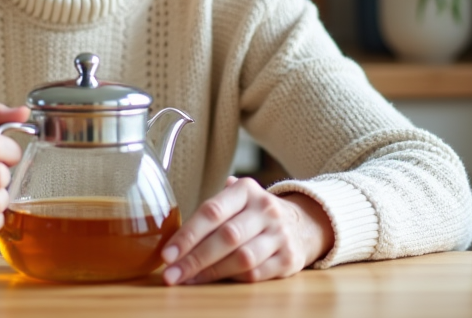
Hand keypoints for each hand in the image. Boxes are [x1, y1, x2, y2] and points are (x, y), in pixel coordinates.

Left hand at [160, 176, 332, 284]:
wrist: (304, 224)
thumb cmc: (256, 214)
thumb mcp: (238, 199)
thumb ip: (210, 209)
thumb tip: (174, 223)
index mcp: (246, 190)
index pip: (212, 211)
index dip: (188, 235)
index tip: (167, 254)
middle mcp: (265, 209)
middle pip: (226, 237)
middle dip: (194, 258)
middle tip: (171, 274)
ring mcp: (279, 235)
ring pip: (241, 258)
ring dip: (210, 273)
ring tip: (187, 280)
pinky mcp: (288, 259)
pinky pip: (255, 273)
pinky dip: (231, 279)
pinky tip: (214, 282)